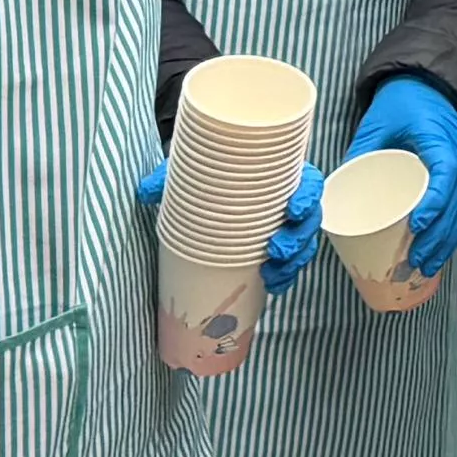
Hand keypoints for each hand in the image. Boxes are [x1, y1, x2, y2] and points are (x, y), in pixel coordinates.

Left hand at [131, 144, 333, 295]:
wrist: (211, 182)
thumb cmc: (212, 172)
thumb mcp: (194, 170)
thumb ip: (172, 177)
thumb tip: (146, 193)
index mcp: (280, 175)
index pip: (308, 183)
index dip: (308, 197)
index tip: (294, 208)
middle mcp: (289, 201)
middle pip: (310, 221)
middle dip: (298, 239)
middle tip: (275, 250)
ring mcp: (286, 227)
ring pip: (304, 246)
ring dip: (293, 263)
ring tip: (272, 275)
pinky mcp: (279, 249)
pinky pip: (290, 264)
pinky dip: (284, 276)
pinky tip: (272, 286)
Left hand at [354, 74, 456, 278]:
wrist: (430, 85)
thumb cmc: (403, 101)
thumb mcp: (376, 122)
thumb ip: (360, 151)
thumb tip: (336, 191)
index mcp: (440, 137)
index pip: (446, 172)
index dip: (435, 201)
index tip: (417, 225)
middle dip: (439, 234)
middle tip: (416, 260)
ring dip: (447, 240)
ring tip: (426, 266)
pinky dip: (450, 232)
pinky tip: (437, 253)